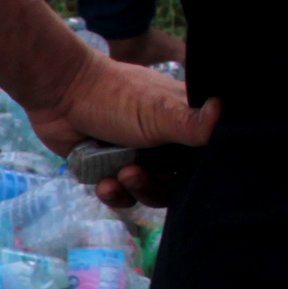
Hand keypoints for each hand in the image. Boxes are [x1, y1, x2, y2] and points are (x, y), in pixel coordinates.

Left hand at [22, 46, 220, 207]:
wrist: (61, 93)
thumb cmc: (115, 95)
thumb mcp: (159, 111)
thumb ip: (193, 122)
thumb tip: (226, 112)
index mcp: (185, 126)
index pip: (207, 160)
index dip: (202, 175)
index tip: (184, 176)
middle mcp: (165, 144)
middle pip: (178, 184)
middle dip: (158, 186)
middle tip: (136, 173)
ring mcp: (138, 157)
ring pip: (149, 193)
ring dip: (135, 190)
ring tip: (119, 175)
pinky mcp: (111, 169)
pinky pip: (121, 196)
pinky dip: (113, 193)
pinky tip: (103, 183)